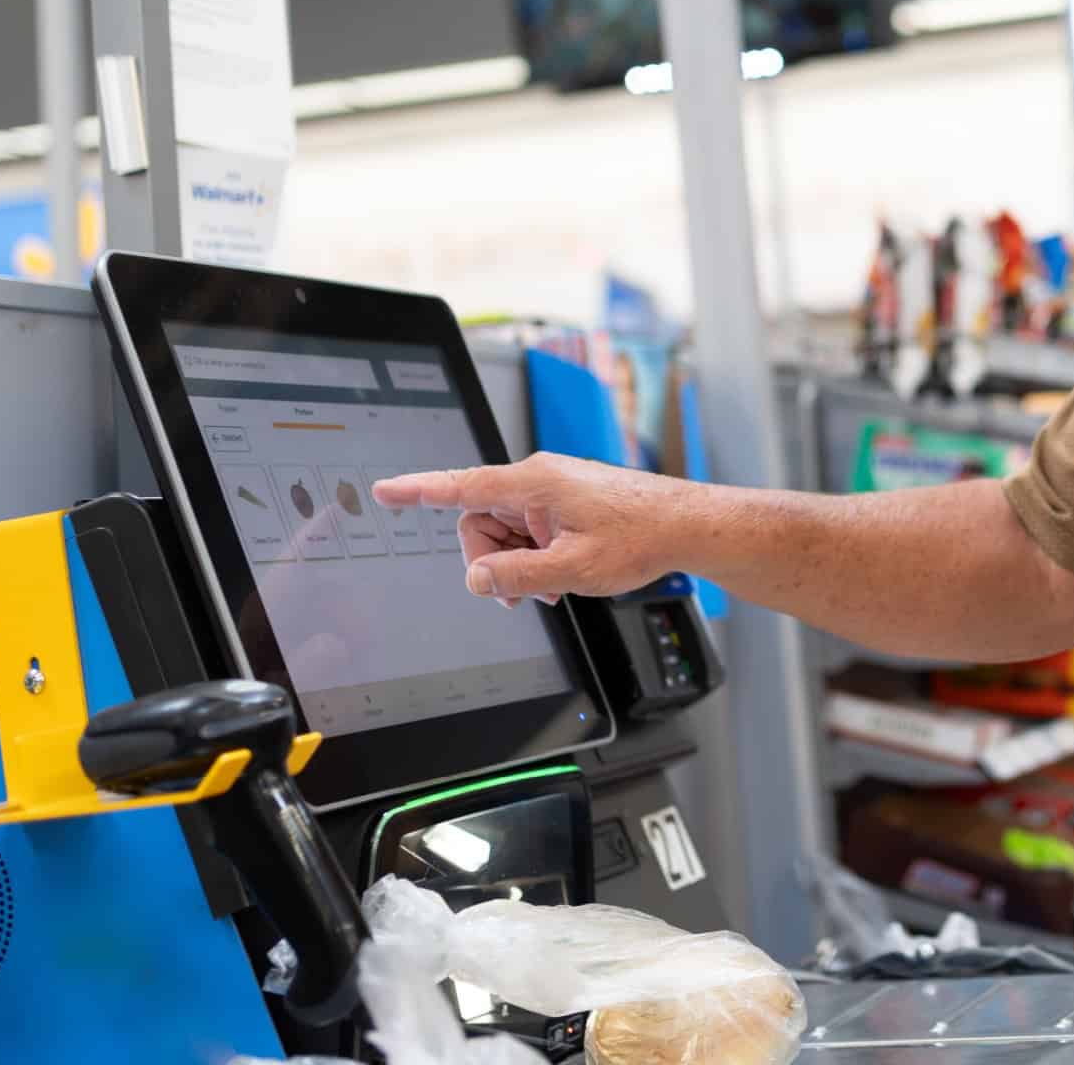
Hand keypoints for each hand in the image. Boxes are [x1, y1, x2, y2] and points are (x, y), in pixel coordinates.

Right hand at [374, 454, 688, 606]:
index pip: (460, 486)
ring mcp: (555, 490)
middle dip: (492, 562)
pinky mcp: (568, 502)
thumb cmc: (641, 535)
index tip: (386, 490)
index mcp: (534, 483)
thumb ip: (516, 576)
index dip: (417, 491)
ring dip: (520, 565)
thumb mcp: (571, 569)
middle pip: (483, 522)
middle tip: (518, 594)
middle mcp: (540, 479)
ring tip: (553, 588)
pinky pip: (532, 531)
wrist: (687, 525)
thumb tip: (478, 579)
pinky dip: (538, 557)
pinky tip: (561, 578)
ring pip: (508, 531)